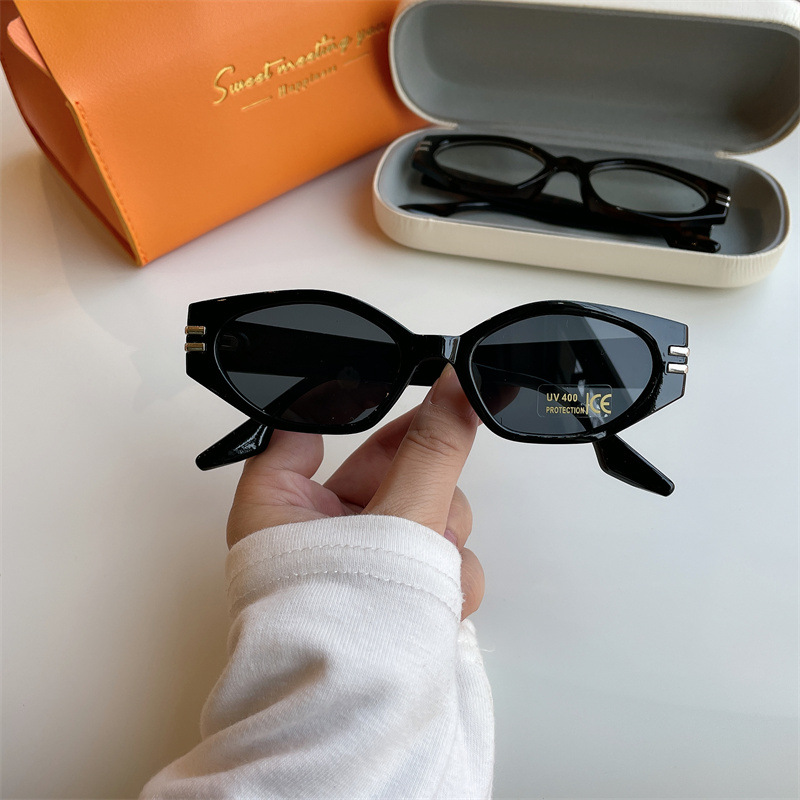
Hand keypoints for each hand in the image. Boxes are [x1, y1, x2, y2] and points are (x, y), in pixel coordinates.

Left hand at [227, 365, 484, 618]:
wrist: (363, 725)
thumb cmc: (340, 631)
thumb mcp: (395, 520)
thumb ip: (432, 451)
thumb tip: (455, 386)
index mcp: (281, 505)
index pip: (311, 428)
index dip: (359, 405)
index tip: (403, 383)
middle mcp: (318, 533)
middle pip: (391, 470)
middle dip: (428, 485)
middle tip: (446, 467)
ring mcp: (361, 564)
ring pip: (424, 513)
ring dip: (443, 537)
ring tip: (434, 567)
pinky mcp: (395, 593)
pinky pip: (435, 558)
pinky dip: (447, 577)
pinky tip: (439, 601)